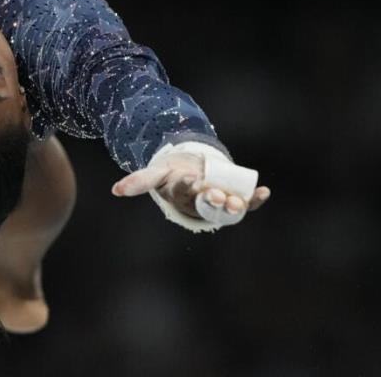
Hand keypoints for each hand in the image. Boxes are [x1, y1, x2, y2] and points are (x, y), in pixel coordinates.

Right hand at [110, 151, 269, 219]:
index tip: (193, 181)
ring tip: (238, 202)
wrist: (191, 172)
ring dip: (235, 206)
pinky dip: (256, 199)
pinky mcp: (234, 200)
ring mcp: (218, 202)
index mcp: (180, 194)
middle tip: (217, 195)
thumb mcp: (156, 173)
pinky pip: (246, 203)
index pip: (183, 192)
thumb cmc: (172, 173)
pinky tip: (264, 192)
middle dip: (212, 200)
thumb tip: (115, 191)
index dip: (188, 187)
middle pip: (206, 203)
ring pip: (226, 208)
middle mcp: (199, 202)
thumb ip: (138, 181)